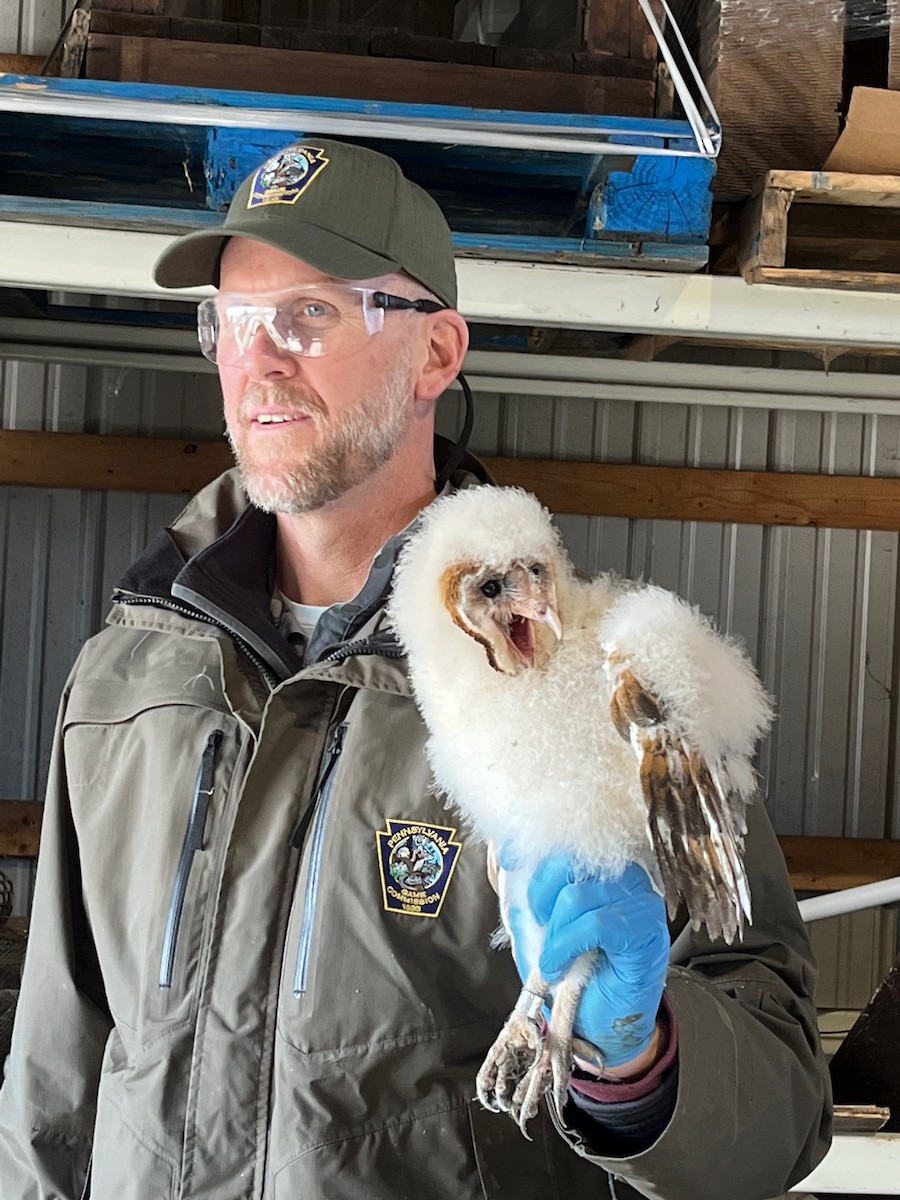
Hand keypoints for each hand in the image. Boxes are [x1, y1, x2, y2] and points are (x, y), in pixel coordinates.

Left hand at [504, 853, 669, 1068]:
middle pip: (571, 860)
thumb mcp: (542, 929)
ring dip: (555, 932)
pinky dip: (567, 945)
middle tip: (540, 924)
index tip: (508, 856)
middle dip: (542, 894)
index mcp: (603, 868)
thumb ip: (530, 895)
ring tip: (553, 960)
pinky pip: (595, 923)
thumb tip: (509, 856)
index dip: (534, 846)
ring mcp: (639, 899)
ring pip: (578, 894)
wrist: (602, 1023)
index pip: (569, 840)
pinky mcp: (646, 929)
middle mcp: (625, 876)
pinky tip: (560, 965)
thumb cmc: (576, 974)